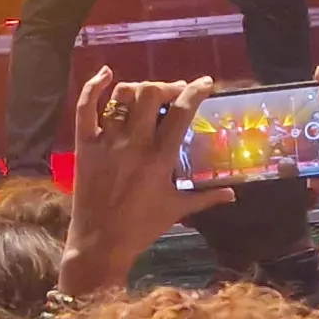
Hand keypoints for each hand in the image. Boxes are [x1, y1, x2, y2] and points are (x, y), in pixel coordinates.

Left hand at [60, 69, 214, 297]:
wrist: (100, 244)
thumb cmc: (141, 228)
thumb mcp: (177, 210)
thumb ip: (207, 197)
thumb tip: (233, 193)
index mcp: (160, 158)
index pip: (182, 112)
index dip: (196, 91)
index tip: (205, 83)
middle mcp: (134, 144)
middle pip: (151, 94)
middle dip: (168, 86)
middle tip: (176, 93)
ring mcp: (107, 142)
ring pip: (122, 96)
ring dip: (139, 88)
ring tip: (149, 94)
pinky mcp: (84, 145)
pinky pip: (85, 108)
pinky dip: (93, 86)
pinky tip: (106, 74)